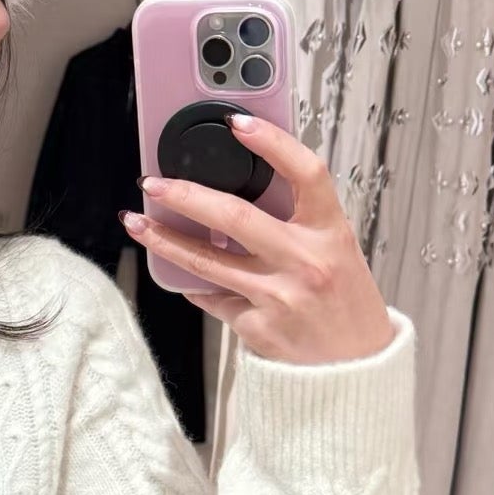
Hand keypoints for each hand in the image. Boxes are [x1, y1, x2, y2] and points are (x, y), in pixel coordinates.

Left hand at [119, 112, 396, 363]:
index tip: (239, 123)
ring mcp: (279, 296)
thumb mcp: (338, 252)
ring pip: (207, 262)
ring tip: (138, 223)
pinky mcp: (257, 327)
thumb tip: (243, 191)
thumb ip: (298, 223)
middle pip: (235, 217)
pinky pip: (213, 298)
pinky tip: (181, 273)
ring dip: (165, 240)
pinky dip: (195, 284)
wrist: (355, 370)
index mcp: (332, 233)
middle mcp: (306, 261)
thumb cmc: (345, 306)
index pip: (306, 173)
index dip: (272, 143)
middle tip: (154, 182)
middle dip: (186, 196)